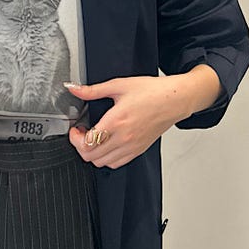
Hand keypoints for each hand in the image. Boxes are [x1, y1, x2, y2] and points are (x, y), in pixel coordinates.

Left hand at [66, 71, 216, 168]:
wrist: (175, 99)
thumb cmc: (152, 91)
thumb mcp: (118, 85)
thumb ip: (93, 90)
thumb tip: (73, 88)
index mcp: (116, 121)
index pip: (87, 144)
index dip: (75, 138)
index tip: (76, 128)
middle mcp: (123, 138)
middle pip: (91, 157)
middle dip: (81, 146)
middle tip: (82, 132)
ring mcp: (132, 146)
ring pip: (102, 163)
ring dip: (93, 153)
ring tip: (94, 137)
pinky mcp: (138, 150)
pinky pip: (117, 163)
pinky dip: (107, 158)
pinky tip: (107, 143)